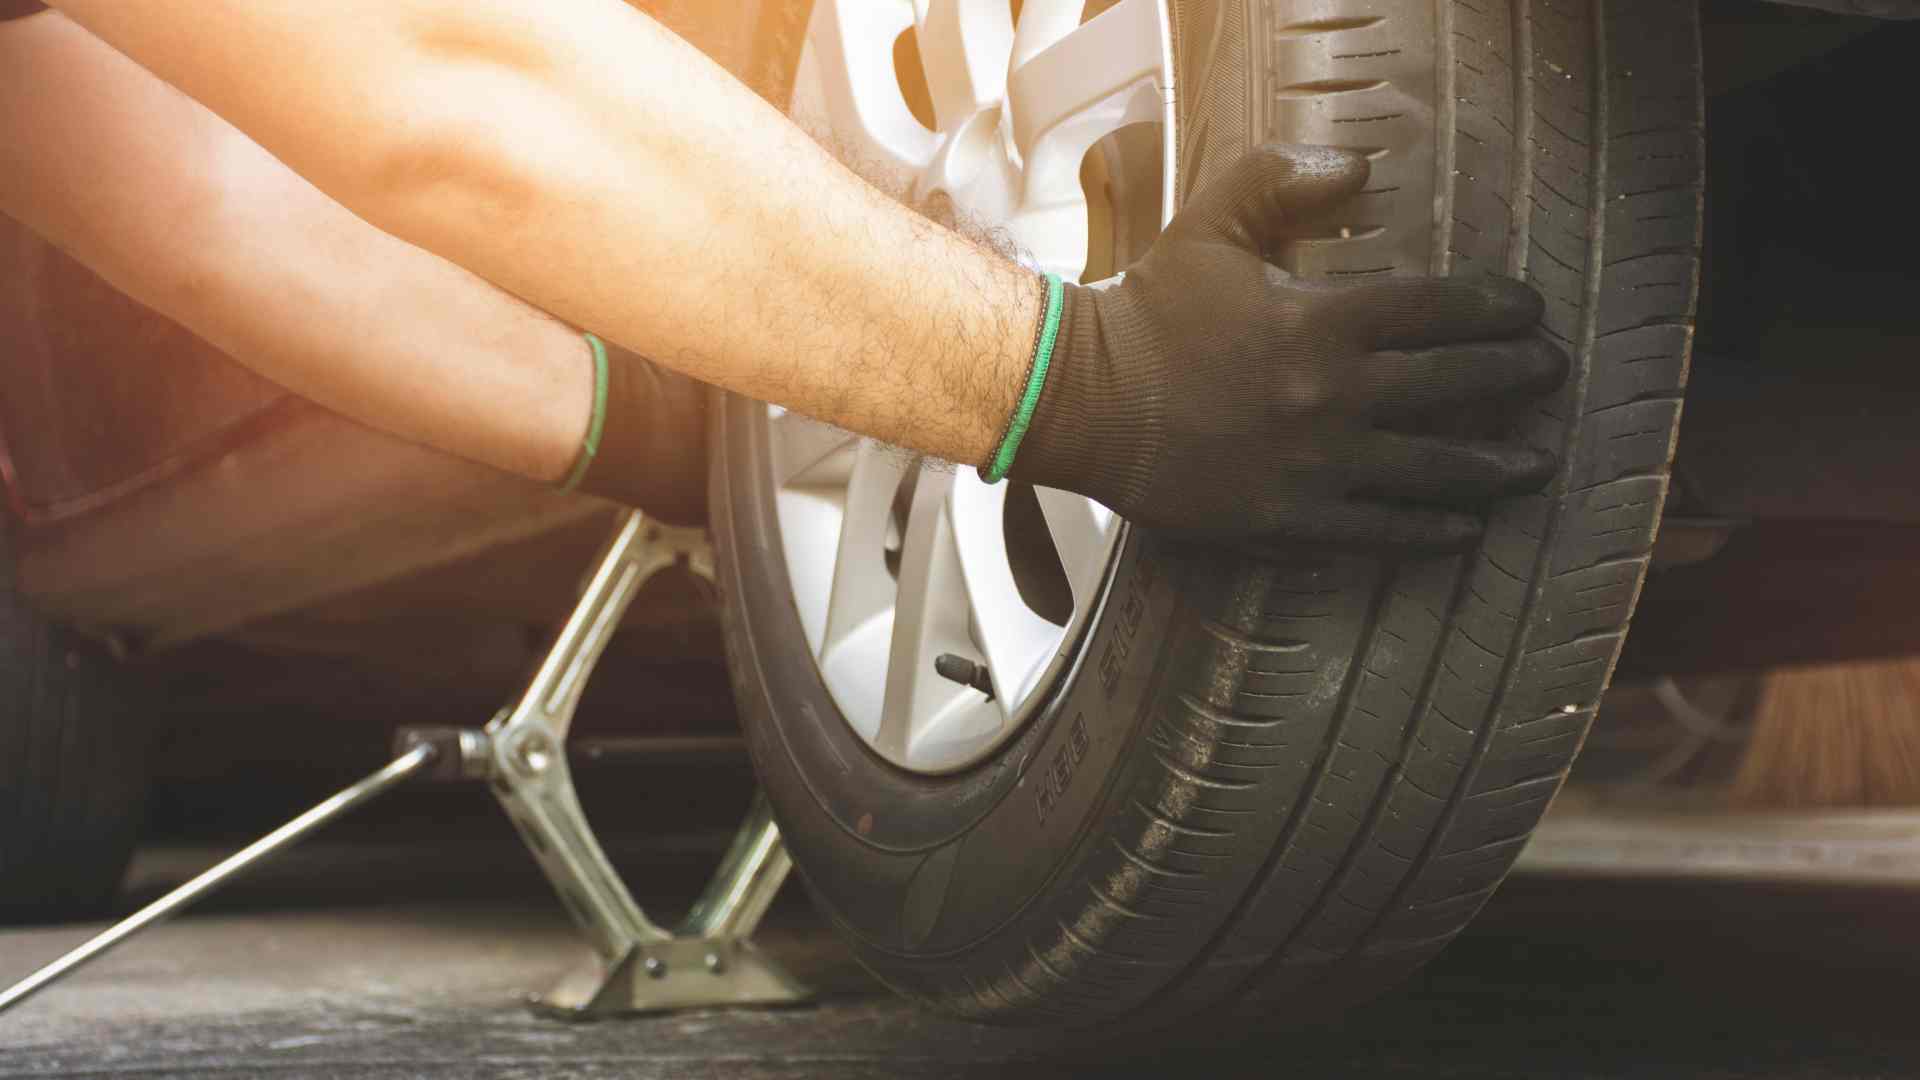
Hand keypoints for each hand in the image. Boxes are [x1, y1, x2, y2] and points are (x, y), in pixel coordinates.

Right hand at [1010, 143, 1566, 545]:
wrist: (1082, 402)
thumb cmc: (1147, 312)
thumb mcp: (1211, 225)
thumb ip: (1281, 180)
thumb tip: (1356, 165)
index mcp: (1321, 321)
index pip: (1440, 308)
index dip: (1498, 306)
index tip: (1529, 310)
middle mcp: (1331, 397)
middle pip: (1454, 387)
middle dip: (1517, 377)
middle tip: (1551, 373)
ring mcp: (1313, 466)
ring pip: (1432, 469)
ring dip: (1495, 466)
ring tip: (1534, 464)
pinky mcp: (1285, 520)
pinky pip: (1377, 531)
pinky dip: (1429, 532)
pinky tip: (1462, 530)